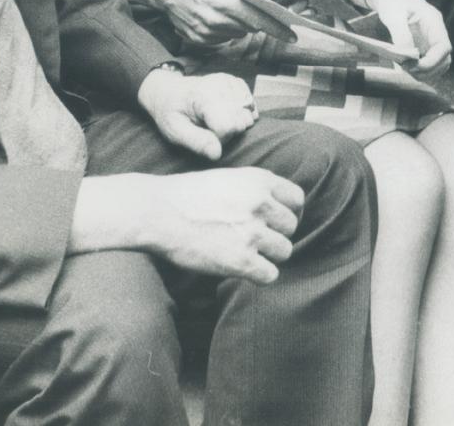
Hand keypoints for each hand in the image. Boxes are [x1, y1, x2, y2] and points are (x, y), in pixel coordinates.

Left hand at [138, 67, 259, 159]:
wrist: (168, 91)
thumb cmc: (171, 112)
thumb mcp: (175, 131)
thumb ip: (197, 142)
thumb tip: (217, 154)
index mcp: (203, 97)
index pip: (229, 126)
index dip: (219, 138)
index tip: (204, 135)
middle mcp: (220, 85)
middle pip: (241, 121)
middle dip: (228, 132)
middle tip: (208, 128)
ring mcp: (230, 81)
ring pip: (248, 114)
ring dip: (235, 122)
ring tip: (215, 120)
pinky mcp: (236, 82)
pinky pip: (251, 104)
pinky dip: (241, 112)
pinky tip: (225, 112)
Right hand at [139, 168, 304, 282]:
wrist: (156, 212)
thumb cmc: (186, 196)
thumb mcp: (228, 178)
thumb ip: (256, 189)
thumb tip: (279, 208)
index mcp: (259, 180)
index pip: (297, 199)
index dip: (287, 212)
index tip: (273, 222)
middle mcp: (260, 204)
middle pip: (292, 227)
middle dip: (276, 234)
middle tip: (254, 240)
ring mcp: (251, 232)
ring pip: (285, 251)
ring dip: (268, 256)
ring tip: (246, 254)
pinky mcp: (241, 260)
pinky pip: (270, 275)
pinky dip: (259, 276)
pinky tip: (243, 269)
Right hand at [147, 0, 295, 45]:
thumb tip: (267, 4)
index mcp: (229, 2)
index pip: (262, 20)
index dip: (279, 29)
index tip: (294, 36)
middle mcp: (219, 20)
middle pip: (250, 28)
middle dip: (252, 21)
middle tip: (241, 8)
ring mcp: (208, 32)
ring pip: (236, 35)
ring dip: (236, 26)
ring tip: (222, 10)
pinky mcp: (199, 40)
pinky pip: (221, 40)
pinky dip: (222, 31)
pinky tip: (211, 18)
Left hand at [365, 0, 452, 77]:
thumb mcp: (393, 15)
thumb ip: (401, 35)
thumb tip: (407, 56)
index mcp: (433, 21)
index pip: (444, 47)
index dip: (433, 61)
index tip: (415, 67)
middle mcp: (436, 32)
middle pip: (444, 59)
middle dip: (429, 70)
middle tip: (408, 70)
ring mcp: (430, 40)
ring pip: (437, 64)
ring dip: (424, 72)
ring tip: (405, 70)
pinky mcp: (423, 45)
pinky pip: (426, 62)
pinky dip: (418, 69)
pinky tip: (404, 67)